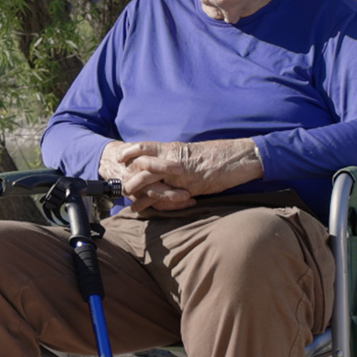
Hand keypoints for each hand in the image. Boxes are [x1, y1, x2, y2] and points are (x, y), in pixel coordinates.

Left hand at [99, 139, 262, 213]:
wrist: (237, 158)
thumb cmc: (218, 156)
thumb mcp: (193, 153)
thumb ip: (178, 157)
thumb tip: (167, 163)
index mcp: (173, 148)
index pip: (144, 147)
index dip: (130, 152)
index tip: (119, 158)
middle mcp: (172, 158)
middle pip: (140, 164)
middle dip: (127, 175)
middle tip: (119, 185)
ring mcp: (179, 172)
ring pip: (147, 178)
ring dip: (134, 189)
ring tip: (127, 199)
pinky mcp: (187, 185)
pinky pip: (164, 194)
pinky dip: (152, 202)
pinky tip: (142, 209)